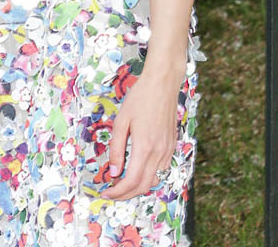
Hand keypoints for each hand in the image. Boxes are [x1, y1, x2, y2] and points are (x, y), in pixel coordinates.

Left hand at [105, 68, 178, 199]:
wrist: (162, 84)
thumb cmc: (139, 98)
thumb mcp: (121, 121)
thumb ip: (116, 148)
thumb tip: (113, 172)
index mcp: (145, 146)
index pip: (131, 181)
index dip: (118, 192)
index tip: (106, 194)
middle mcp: (159, 153)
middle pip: (144, 186)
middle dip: (126, 194)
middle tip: (111, 192)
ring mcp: (168, 151)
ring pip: (154, 180)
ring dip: (138, 187)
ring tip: (121, 183)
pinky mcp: (172, 147)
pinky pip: (160, 170)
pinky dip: (148, 176)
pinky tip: (136, 170)